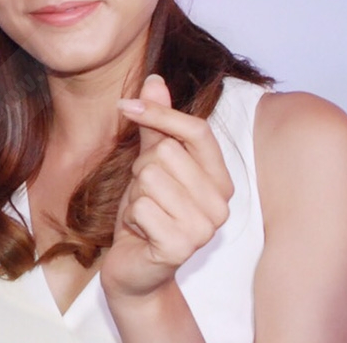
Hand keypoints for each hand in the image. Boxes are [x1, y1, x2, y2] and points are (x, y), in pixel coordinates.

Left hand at [101, 75, 232, 301]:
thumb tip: (154, 78)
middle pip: (165, 152)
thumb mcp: (149, 162)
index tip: (125, 106)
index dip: (160, 113)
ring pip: (150, 177)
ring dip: (135, 194)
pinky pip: (140, 206)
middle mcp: (222, 203)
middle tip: (145, 193)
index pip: (198, 130)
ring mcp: (205, 227)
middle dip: (141, 168)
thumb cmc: (147, 213)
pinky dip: (131, 216)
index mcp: (221, 178)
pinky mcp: (181, 246)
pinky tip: (141, 232)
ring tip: (144, 213)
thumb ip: (156, 124)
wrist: (136, 268)